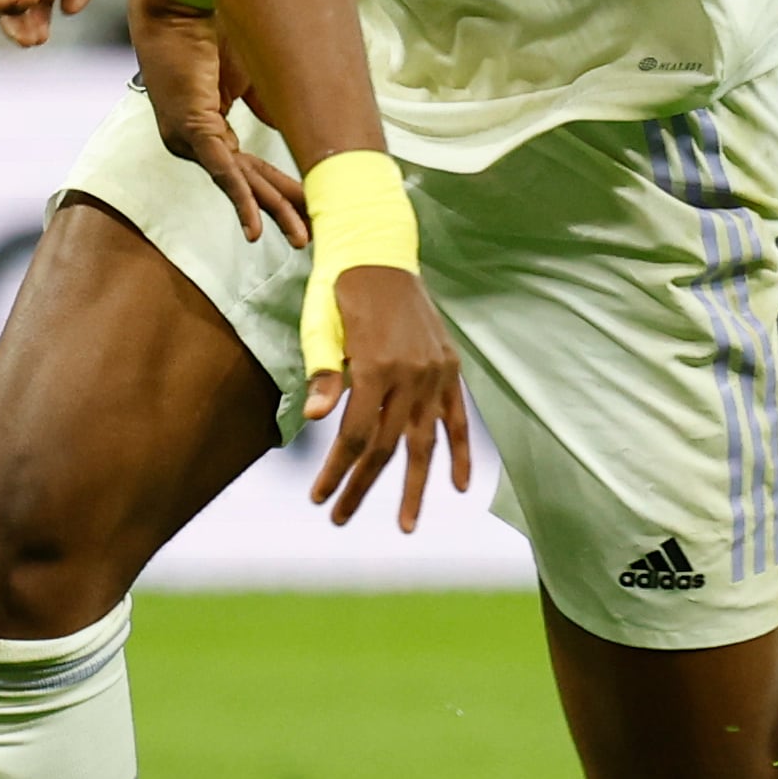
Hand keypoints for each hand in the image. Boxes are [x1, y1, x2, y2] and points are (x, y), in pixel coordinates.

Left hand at [129, 0, 308, 245]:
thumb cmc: (211, 30)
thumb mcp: (250, 75)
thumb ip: (267, 106)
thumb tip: (290, 129)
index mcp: (205, 130)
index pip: (248, 170)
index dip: (279, 191)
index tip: (308, 209)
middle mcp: (192, 140)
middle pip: (245, 182)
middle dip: (281, 210)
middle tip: (308, 239)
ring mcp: (187, 136)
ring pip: (238, 181)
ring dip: (271, 208)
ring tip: (297, 236)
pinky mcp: (190, 124)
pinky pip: (222, 166)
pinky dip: (240, 195)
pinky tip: (255, 223)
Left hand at [307, 265, 473, 530]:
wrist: (381, 256)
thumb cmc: (338, 292)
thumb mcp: (320, 327)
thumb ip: (323, 373)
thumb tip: (318, 418)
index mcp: (375, 366)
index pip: (354, 434)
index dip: (336, 470)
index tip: (319, 497)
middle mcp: (411, 375)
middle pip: (386, 446)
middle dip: (363, 486)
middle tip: (341, 518)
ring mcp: (435, 375)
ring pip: (424, 442)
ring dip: (414, 486)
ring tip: (406, 522)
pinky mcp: (450, 371)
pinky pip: (457, 420)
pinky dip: (459, 454)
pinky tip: (457, 486)